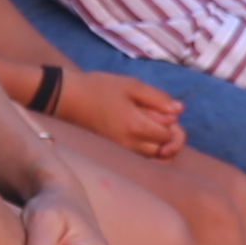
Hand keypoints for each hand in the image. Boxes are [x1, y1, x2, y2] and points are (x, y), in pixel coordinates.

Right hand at [57, 69, 184, 156]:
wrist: (66, 98)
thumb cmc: (99, 88)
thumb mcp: (131, 85)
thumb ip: (157, 99)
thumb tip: (179, 110)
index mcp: (136, 127)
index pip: (168, 134)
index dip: (171, 123)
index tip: (163, 111)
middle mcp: (130, 144)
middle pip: (163, 150)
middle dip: (169, 137)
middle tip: (161, 120)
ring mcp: (121, 151)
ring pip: (152, 158)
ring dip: (159, 146)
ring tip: (152, 127)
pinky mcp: (114, 152)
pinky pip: (139, 159)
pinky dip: (147, 152)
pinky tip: (143, 137)